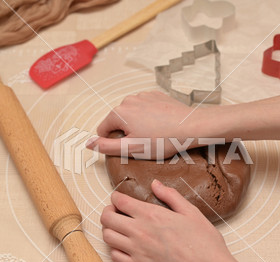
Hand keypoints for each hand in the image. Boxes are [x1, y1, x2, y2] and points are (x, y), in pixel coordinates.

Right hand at [86, 91, 200, 158]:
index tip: (130, 147)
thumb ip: (107, 146)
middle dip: (126, 132)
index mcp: (119, 113)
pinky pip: (144, 107)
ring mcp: (142, 95)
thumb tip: (89, 143)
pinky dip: (148, 116)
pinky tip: (160, 124)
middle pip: (117, 121)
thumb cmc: (162, 140)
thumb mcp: (131, 148)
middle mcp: (128, 100)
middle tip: (144, 142)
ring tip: (154, 133)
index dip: (114, 142)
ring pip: (131, 114)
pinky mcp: (155, 95)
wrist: (190, 126)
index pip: (103, 130)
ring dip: (138, 123)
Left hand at [101, 179, 266, 261]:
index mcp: (151, 215)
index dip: (116, 197)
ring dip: (109, 230)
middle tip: (115, 212)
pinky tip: (126, 247)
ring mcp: (137, 251)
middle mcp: (139, 232)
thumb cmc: (204, 243)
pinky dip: (116, 250)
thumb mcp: (191, 212)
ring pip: (107, 237)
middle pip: (107, 218)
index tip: (120, 198)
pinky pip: (115, 257)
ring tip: (119, 228)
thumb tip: (155, 184)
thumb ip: (171, 196)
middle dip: (108, 211)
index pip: (119, 201)